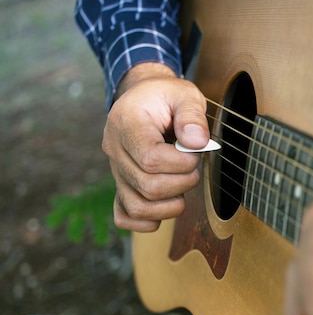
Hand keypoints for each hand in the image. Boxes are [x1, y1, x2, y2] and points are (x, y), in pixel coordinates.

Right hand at [102, 63, 209, 231]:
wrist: (143, 97)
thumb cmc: (166, 97)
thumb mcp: (184, 93)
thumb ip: (192, 116)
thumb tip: (196, 143)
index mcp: (126, 123)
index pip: (150, 159)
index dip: (181, 163)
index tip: (194, 152)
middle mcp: (114, 149)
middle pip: (147, 187)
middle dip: (182, 183)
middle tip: (193, 167)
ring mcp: (116, 170)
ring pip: (137, 207)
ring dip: (170, 205)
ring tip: (182, 185)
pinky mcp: (120, 184)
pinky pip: (124, 216)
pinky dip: (147, 221)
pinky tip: (165, 207)